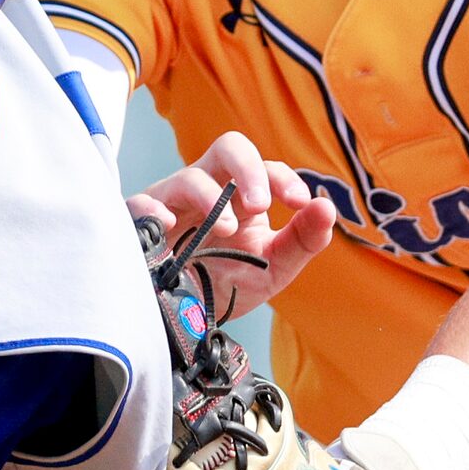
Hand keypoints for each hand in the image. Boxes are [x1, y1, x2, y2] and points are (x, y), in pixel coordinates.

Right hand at [127, 131, 337, 317]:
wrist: (185, 321)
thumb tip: (326, 208)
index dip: (284, 179)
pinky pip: (142, 204)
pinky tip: (169, 226)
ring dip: (212, 198)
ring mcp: (174, 203)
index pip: (266, 169)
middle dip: (248, 169)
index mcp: (241, 197)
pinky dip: (155, 210)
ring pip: (190, 176)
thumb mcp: (272, 267)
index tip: (299, 203)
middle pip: (229, 148)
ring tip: (226, 229)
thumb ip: (302, 240)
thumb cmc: (226, 282)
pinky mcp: (142, 223)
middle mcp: (209, 190)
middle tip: (260, 203)